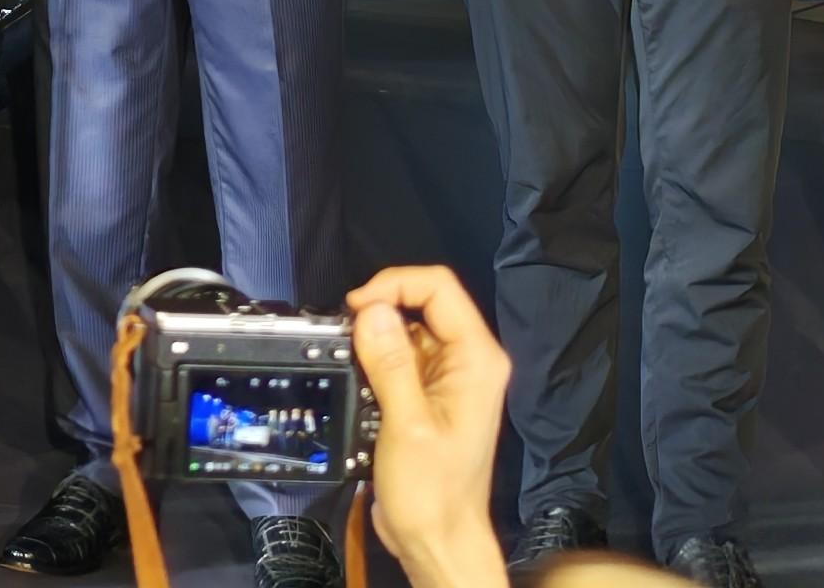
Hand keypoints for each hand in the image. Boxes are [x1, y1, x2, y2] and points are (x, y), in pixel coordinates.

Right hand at [349, 263, 514, 587]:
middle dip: (380, 311)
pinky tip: (363, 385)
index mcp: (477, 361)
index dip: (394, 285)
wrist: (437, 538)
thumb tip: (371, 310)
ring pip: (407, 328)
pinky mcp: (428, 393)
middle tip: (347, 337)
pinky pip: (400, 356)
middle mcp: (468, 362)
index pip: (439, 289)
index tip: (356, 308)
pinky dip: (376, 360)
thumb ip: (391, 363)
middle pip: (422, 303)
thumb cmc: (433, 492)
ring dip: (375, 339)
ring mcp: (448, 378)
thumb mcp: (407, 425)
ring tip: (354, 367)